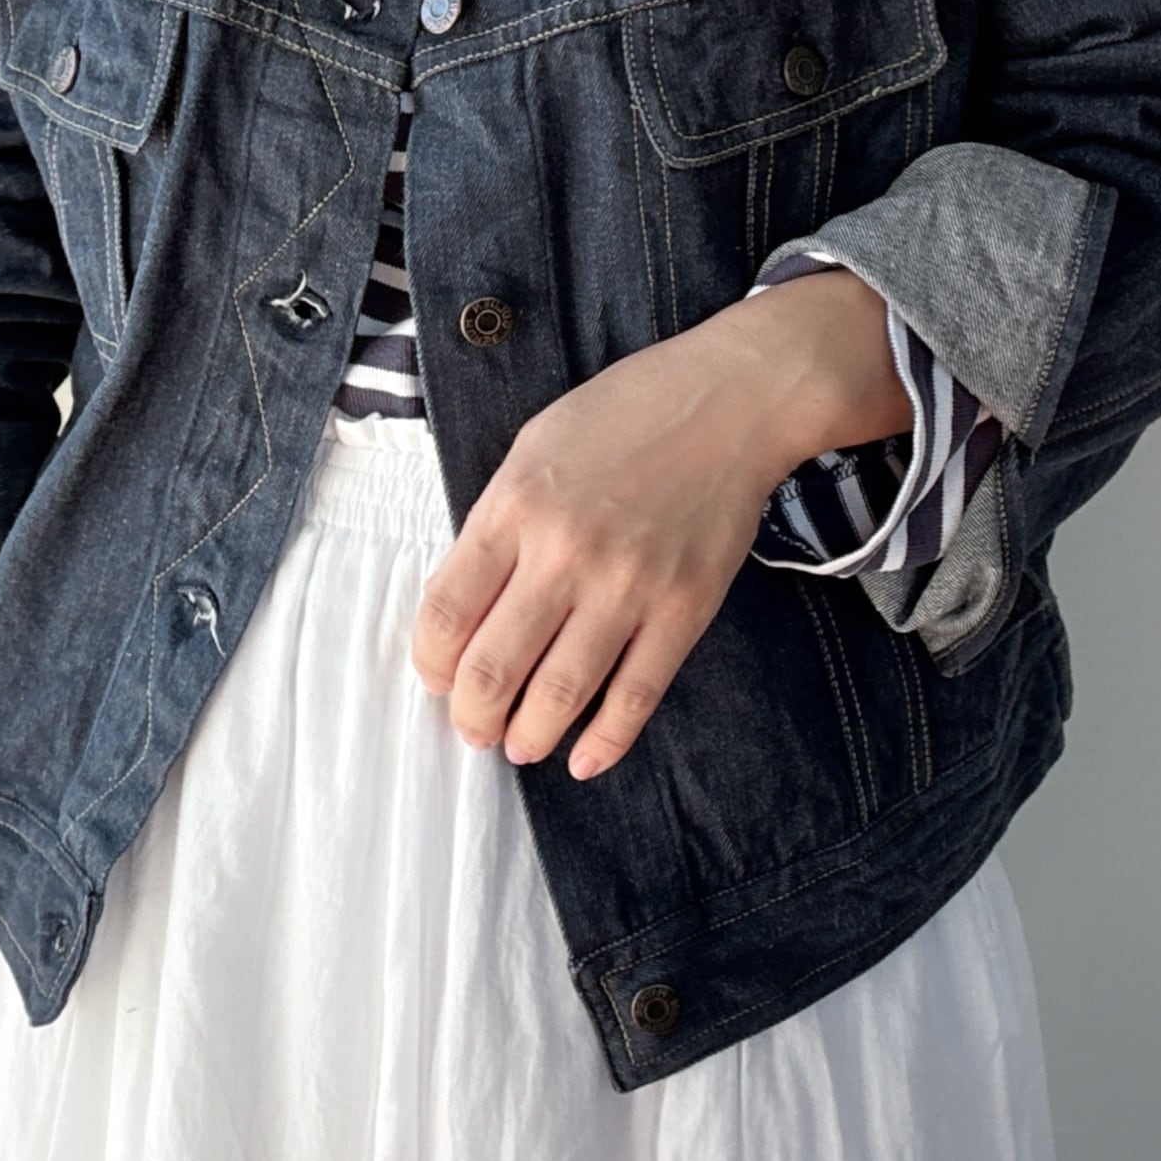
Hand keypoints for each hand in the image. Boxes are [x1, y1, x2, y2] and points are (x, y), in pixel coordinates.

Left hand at [411, 266, 907, 780]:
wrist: (731, 400)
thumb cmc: (627, 415)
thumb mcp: (534, 447)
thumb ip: (497, 523)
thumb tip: (466, 607)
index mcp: (514, 507)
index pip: (444, 613)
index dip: (429, 664)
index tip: (436, 678)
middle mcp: (564, 553)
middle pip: (492, 668)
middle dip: (471, 716)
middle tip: (473, 727)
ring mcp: (627, 586)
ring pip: (559, 695)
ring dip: (527, 737)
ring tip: (519, 745)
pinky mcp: (683, 610)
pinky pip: (636, 696)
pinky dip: (605, 741)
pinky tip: (583, 760)